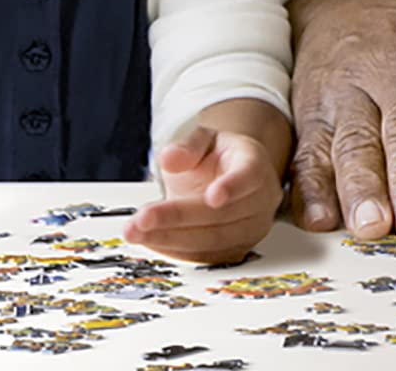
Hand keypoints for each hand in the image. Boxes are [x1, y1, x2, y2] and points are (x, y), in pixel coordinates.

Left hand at [126, 123, 283, 263]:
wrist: (228, 178)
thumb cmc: (217, 158)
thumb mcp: (203, 140)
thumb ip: (187, 146)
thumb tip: (169, 158)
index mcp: (254, 165)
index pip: (248, 177)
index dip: (232, 187)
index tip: (212, 197)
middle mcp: (260, 201)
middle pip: (221, 216)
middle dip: (178, 218)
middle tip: (142, 218)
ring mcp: (250, 229)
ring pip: (212, 241)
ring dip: (170, 238)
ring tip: (136, 232)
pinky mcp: (236, 250)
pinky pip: (205, 256)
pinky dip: (174, 250)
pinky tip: (149, 240)